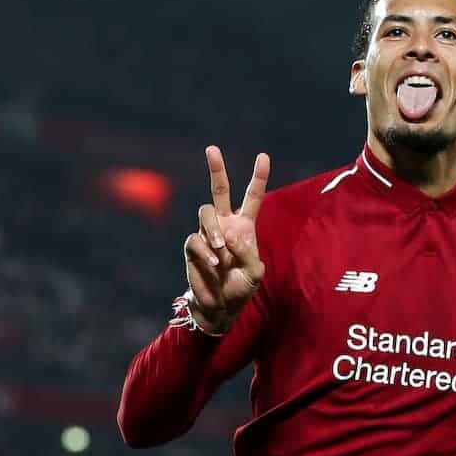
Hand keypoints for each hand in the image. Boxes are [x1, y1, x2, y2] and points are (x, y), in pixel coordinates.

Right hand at [183, 146, 270, 333]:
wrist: (219, 306)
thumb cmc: (240, 288)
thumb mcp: (255, 273)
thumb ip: (248, 254)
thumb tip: (229, 239)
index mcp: (244, 227)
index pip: (252, 197)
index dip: (258, 177)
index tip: (263, 156)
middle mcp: (224, 224)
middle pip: (219, 190)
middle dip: (216, 169)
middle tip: (212, 149)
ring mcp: (207, 234)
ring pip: (205, 212)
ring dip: (214, 230)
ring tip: (221, 251)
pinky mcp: (192, 247)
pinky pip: (196, 240)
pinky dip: (206, 251)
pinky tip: (214, 263)